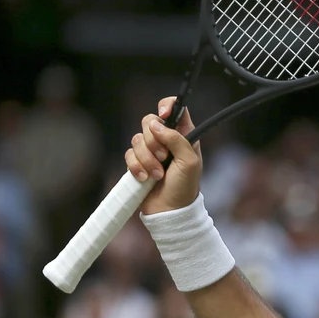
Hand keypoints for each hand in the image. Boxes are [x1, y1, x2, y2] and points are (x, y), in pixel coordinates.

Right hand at [128, 97, 202, 214]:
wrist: (170, 210)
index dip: (167, 106)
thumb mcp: (189, 162)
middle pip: (149, 121)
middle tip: (164, 157)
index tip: (163, 117)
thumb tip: (157, 124)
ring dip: (147, 159)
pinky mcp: (138, 161)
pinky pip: (128, 154)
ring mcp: (150, 150)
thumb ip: (177, 139)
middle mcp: (166, 139)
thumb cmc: (185, 186)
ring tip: (158, 174)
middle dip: (153, 141)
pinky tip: (146, 179)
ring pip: (137, 139)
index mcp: (183, 135)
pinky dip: (137, 167)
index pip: (175, 108)